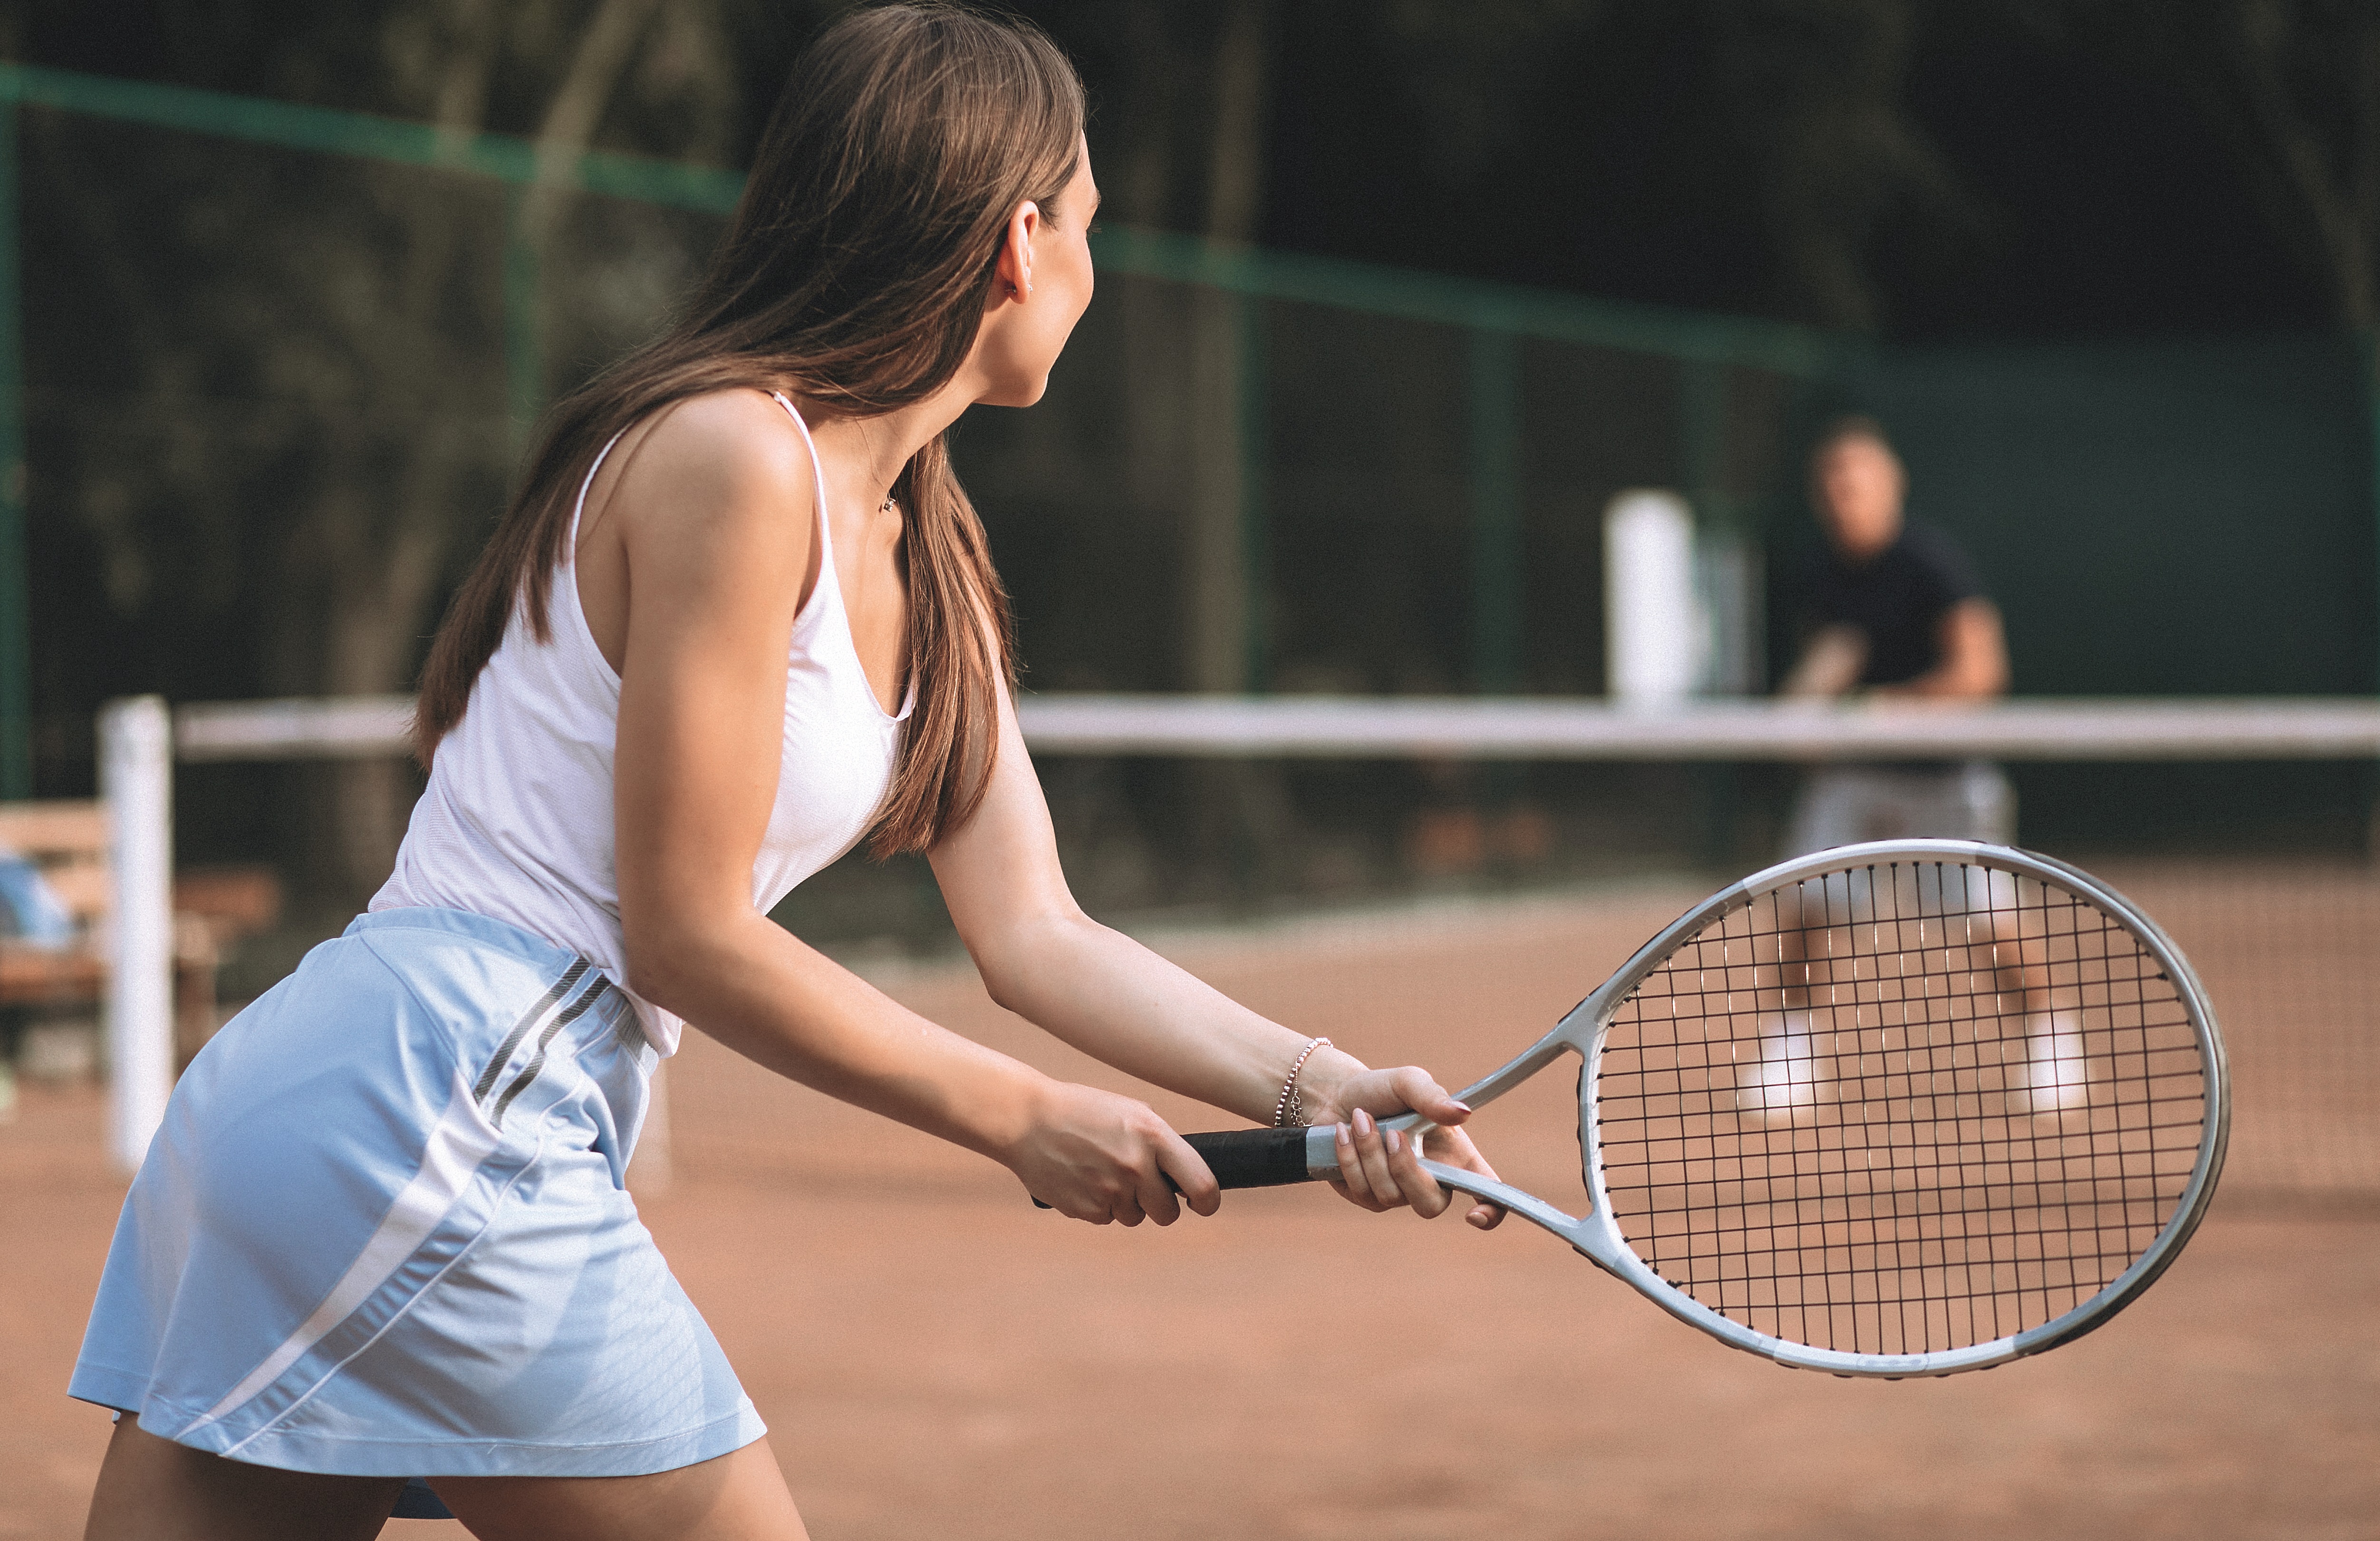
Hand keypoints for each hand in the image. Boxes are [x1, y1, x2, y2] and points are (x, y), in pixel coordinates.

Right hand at [1005, 1080, 1220, 1225]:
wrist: (1026, 1120)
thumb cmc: (1084, 1112)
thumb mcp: (1130, 1112)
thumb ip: (1161, 1143)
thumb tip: (1188, 1178)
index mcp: (1153, 1135)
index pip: (1201, 1184)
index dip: (1207, 1201)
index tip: (1202, 1204)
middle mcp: (1135, 1166)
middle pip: (1168, 1212)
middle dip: (1159, 1204)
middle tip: (1140, 1184)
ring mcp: (1109, 1191)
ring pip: (1135, 1217)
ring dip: (1125, 1202)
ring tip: (1100, 1171)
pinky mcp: (1086, 1209)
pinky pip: (1106, 1218)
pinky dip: (1099, 1205)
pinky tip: (1082, 1178)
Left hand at [1306, 1066, 1505, 1229]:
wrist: (1337, 1095)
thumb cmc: (1383, 1090)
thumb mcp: (1408, 1083)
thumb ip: (1433, 1097)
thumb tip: (1463, 1112)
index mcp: (1455, 1156)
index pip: (1486, 1191)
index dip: (1490, 1212)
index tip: (1472, 1215)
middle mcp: (1431, 1180)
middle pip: (1430, 1205)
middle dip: (1406, 1170)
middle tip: (1393, 1133)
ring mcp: (1398, 1194)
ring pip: (1389, 1195)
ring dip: (1371, 1152)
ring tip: (1360, 1118)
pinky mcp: (1366, 1197)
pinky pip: (1361, 1191)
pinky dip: (1350, 1157)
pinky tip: (1344, 1132)